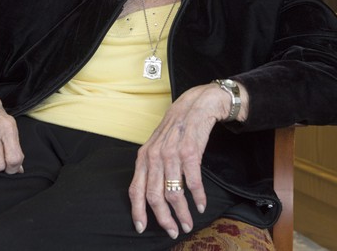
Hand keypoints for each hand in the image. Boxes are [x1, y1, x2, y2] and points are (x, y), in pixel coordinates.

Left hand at [129, 82, 241, 238]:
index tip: (141, 228)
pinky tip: (201, 205)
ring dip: (182, 213)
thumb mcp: (158, 145)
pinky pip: (193, 182)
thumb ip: (152, 166)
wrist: (196, 105)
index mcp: (144, 156)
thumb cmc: (177, 127)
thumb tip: (150, 194)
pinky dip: (197, 197)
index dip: (138, 211)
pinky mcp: (190, 152)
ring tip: (188, 223)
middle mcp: (154, 156)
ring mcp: (171, 154)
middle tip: (173, 231)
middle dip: (163, 219)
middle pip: (154, 196)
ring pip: (174, 193)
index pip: (135, 189)